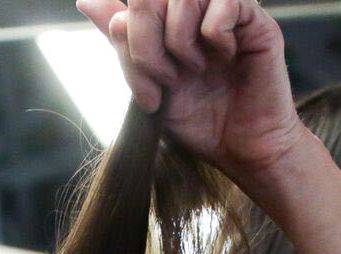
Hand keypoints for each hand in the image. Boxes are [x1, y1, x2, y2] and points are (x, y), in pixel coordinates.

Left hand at [77, 0, 305, 188]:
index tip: (149, 92)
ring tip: (195, 69)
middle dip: (146, 39)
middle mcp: (195, 11)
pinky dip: (216, 32)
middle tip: (167, 78)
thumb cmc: (201, 122)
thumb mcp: (149, 86)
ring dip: (179, 37)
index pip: (133, 3)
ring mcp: (224, 12)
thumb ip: (122, 44)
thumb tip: (85, 1)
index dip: (127, 40)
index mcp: (167, 22)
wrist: (243, 151)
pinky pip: (225, 2)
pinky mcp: (255, 20)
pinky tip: (226, 55)